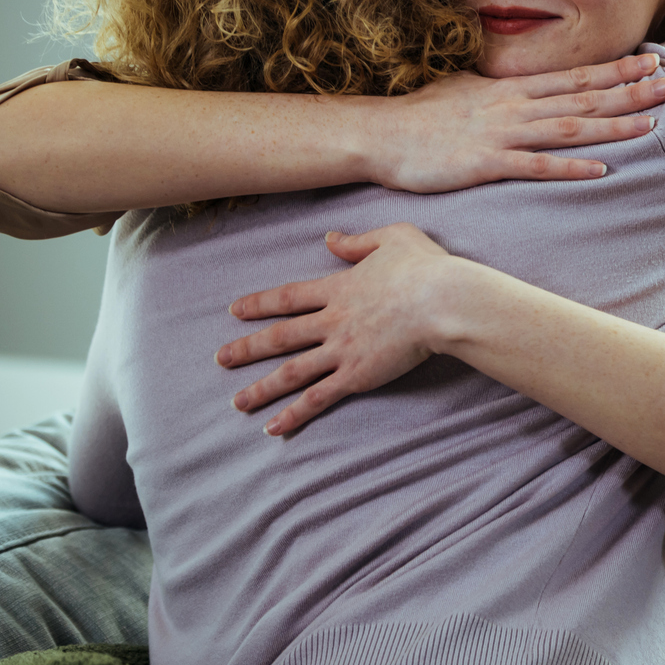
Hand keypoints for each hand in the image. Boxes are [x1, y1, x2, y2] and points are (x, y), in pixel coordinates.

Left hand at [217, 224, 459, 435]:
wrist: (443, 301)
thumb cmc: (426, 268)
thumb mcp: (393, 237)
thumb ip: (357, 241)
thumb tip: (330, 239)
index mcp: (339, 288)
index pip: (288, 298)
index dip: (259, 304)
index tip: (235, 310)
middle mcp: (331, 321)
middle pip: (280, 337)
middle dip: (247, 348)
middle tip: (221, 359)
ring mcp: (341, 350)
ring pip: (291, 372)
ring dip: (261, 388)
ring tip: (237, 402)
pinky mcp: (357, 375)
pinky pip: (318, 398)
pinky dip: (294, 413)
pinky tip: (273, 427)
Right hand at [367, 54, 664, 192]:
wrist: (379, 134)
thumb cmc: (421, 116)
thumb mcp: (467, 91)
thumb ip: (501, 91)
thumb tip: (522, 87)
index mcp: (512, 89)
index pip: (574, 76)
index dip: (616, 71)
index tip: (651, 62)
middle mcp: (514, 106)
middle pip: (582, 96)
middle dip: (628, 91)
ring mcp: (503, 133)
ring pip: (569, 127)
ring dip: (611, 125)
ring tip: (650, 123)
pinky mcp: (487, 163)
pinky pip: (536, 166)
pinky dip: (570, 167)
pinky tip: (601, 169)